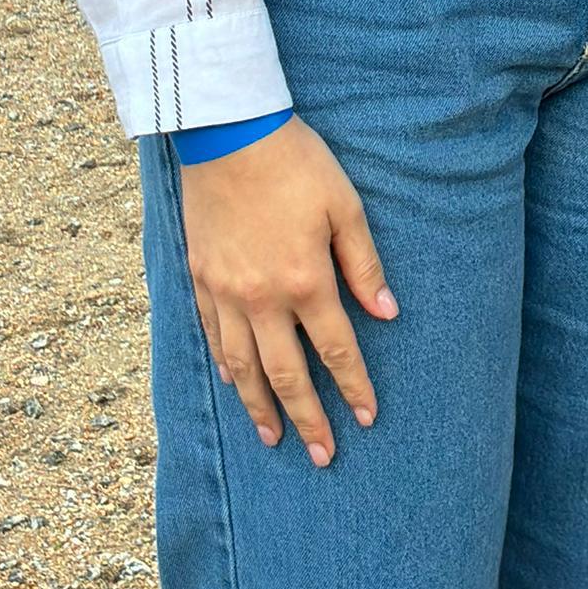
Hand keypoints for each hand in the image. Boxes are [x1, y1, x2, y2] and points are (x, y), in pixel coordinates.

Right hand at [177, 118, 395, 461]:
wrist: (227, 132)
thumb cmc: (296, 163)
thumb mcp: (345, 207)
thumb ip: (365, 265)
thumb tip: (387, 315)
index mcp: (305, 280)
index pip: (335, 349)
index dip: (353, 387)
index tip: (366, 418)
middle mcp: (262, 297)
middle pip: (286, 373)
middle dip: (307, 418)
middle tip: (321, 455)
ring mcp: (225, 291)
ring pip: (243, 365)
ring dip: (260, 406)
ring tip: (274, 438)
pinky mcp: (199, 277)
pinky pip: (212, 335)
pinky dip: (225, 365)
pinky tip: (234, 383)